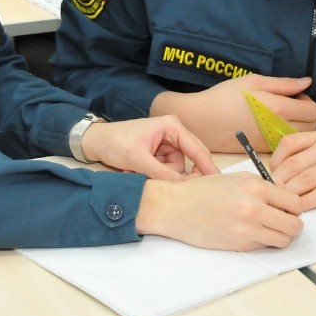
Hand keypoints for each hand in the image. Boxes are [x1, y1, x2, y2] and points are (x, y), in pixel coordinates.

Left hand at [81, 115, 219, 180]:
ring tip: (140, 172)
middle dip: (180, 173)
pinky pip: (168, 169)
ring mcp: (168, 143)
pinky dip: (156, 174)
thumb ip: (163, 174)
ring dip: (163, 175)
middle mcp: (174, 133)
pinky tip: (139, 171)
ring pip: (178, 167)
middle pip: (191, 158)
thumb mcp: (139, 160)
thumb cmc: (116, 143)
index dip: (207, 166)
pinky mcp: (161, 153)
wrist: (96, 142)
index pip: (197, 149)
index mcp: (172, 126)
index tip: (218, 181)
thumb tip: (184, 187)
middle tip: (180, 189)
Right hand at [136, 173, 303, 249]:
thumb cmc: (204, 191)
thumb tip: (285, 195)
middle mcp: (254, 209)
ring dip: (281, 236)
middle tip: (284, 220)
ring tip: (269, 228)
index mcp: (255, 188)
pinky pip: (265, 247)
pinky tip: (251, 232)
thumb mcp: (236, 178)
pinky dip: (264, 242)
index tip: (288, 207)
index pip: (295, 203)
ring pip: (283, 240)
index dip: (294, 206)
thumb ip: (263, 185)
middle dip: (293, 224)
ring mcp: (247, 230)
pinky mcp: (240, 246)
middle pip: (294, 225)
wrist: (178, 208)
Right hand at [151, 74, 315, 151]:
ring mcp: (271, 143)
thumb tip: (307, 82)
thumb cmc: (224, 96)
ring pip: (300, 139)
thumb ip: (284, 84)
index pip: (314, 111)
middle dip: (306, 116)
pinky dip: (282, 137)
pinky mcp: (262, 151)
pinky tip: (267, 127)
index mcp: (279, 109)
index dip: (307, 101)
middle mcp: (278, 130)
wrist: (201, 120)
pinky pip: (284, 146)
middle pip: (312, 127)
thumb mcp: (253, 81)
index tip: (294, 97)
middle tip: (288, 106)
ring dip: (296, 127)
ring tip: (277, 116)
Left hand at [270, 128, 315, 209]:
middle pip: (293, 165)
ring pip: (305, 180)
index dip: (275, 161)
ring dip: (290, 195)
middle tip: (270, 195)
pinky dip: (309, 203)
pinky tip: (303, 210)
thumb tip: (293, 168)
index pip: (289, 143)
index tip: (271, 174)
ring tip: (283, 205)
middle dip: (278, 182)